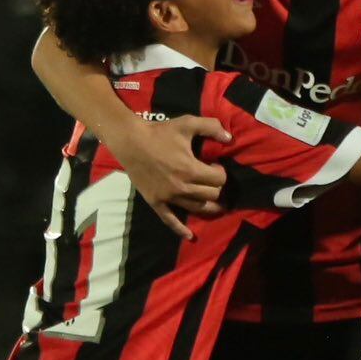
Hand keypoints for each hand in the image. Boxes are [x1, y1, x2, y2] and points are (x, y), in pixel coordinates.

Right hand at [109, 114, 228, 238]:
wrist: (131, 142)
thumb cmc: (160, 132)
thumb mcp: (187, 123)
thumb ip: (211, 127)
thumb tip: (230, 138)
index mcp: (191, 169)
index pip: (219, 180)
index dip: (221, 172)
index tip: (214, 166)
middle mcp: (182, 187)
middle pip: (211, 195)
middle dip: (216, 187)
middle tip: (211, 179)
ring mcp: (169, 197)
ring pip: (198, 208)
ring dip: (209, 206)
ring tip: (216, 205)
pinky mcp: (157, 202)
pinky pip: (170, 220)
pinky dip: (181, 230)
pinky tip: (190, 236)